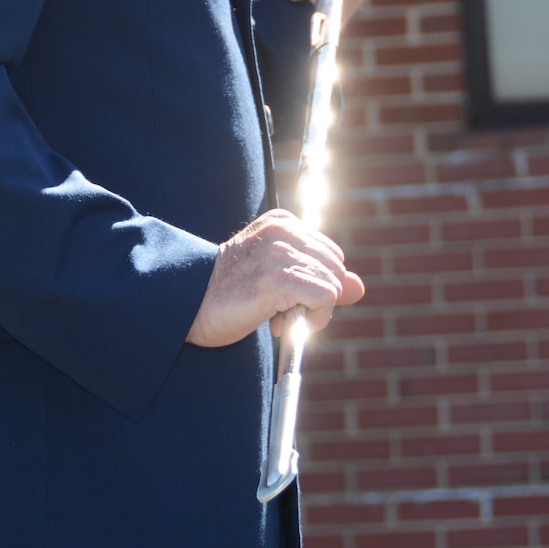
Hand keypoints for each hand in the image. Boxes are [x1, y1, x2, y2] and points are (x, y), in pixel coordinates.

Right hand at [186, 208, 365, 347]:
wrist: (188, 305)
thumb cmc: (227, 293)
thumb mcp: (277, 278)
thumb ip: (319, 277)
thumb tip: (360, 286)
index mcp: (281, 222)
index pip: (329, 254)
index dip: (315, 283)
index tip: (285, 298)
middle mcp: (283, 231)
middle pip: (336, 268)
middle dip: (319, 297)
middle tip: (284, 313)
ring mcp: (281, 253)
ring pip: (333, 285)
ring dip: (314, 313)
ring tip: (279, 319)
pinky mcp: (280, 278)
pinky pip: (326, 298)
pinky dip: (313, 319)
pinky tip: (283, 325)